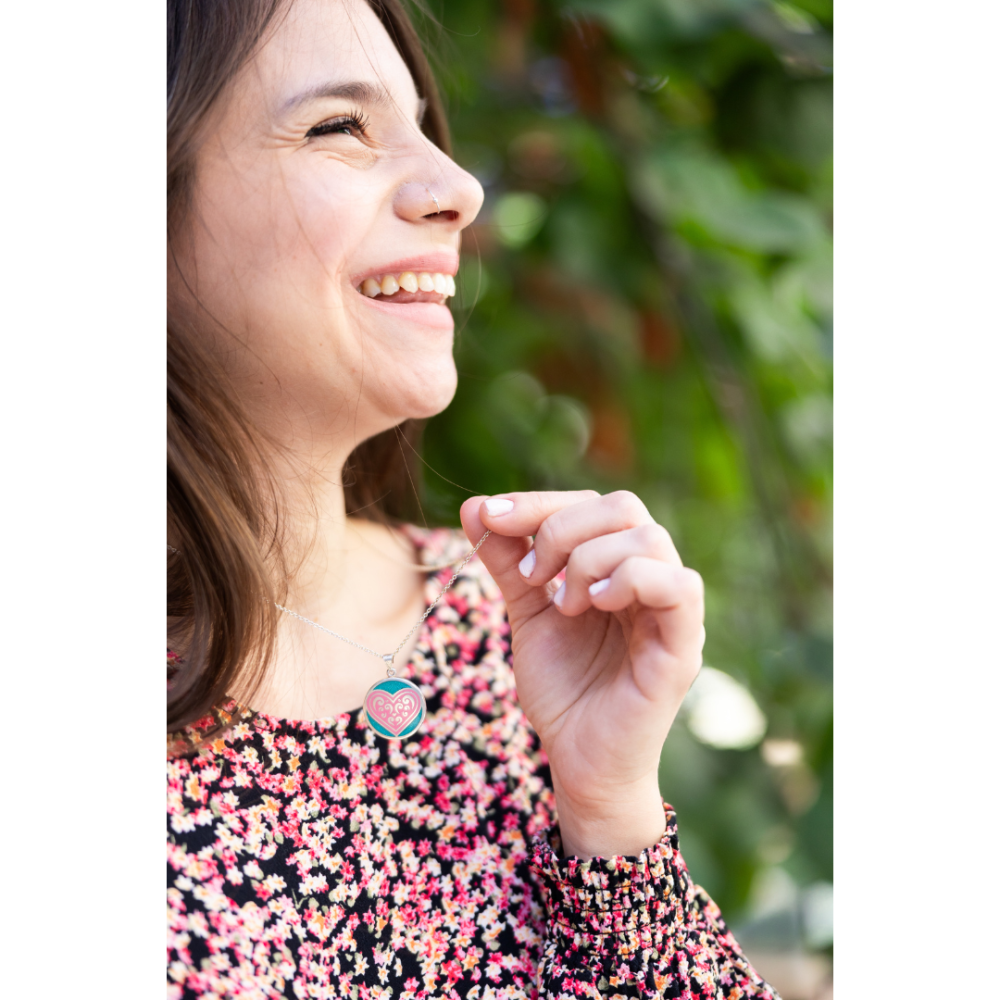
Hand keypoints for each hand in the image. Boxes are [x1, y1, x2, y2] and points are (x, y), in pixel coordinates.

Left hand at [460, 491, 704, 859]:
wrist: (579, 763)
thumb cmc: (562, 690)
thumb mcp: (526, 613)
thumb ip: (507, 560)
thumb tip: (474, 506)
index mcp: (618, 567)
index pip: (592, 505)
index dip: (539, 503)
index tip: (489, 517)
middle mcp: (650, 580)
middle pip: (624, 507)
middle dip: (561, 528)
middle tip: (531, 576)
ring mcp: (671, 611)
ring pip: (650, 538)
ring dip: (590, 558)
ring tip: (564, 603)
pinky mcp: (682, 647)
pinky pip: (680, 586)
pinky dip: (632, 579)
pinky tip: (595, 604)